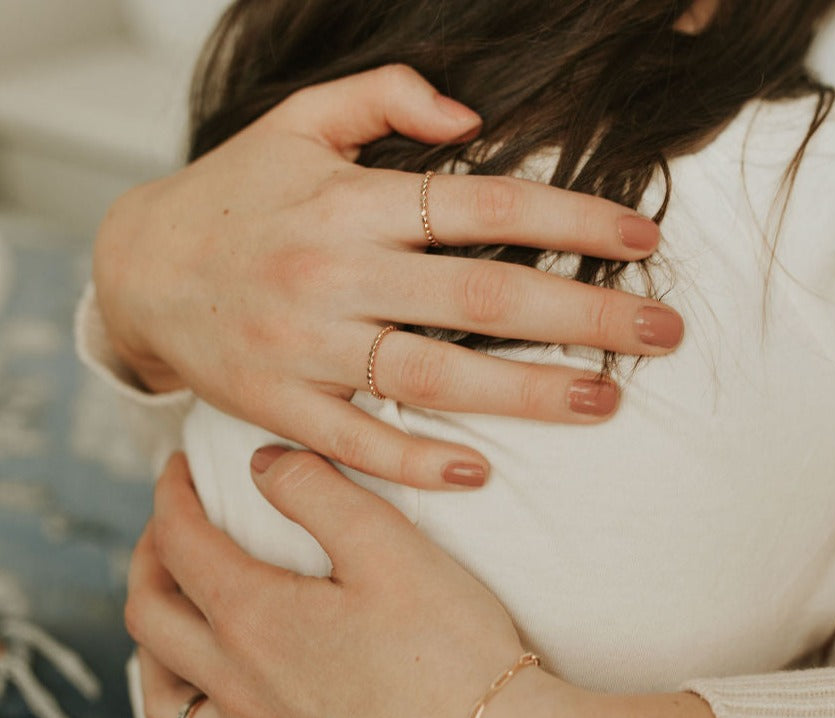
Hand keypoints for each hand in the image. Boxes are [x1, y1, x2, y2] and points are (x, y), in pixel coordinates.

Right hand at [95, 65, 681, 489]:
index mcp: (348, 203)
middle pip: (480, 296)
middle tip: (664, 333)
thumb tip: (473, 117)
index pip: (483, 207)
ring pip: (433, 375)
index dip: (572, 221)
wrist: (138, 273)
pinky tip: (481, 471)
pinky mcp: (282, 406)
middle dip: (583, 314)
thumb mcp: (296, 121)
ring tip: (604, 401)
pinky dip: (416, 461)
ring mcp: (307, 347)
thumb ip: (382, 97)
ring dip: (526, 393)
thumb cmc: (233, 198)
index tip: (644, 239)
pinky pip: (357, 442)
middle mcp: (334, 274)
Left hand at [129, 448, 718, 717]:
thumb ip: (315, 491)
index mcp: (256, 619)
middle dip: (149, 563)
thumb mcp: (389, 546)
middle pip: (152, 619)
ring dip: (154, 655)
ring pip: (165, 706)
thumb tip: (260, 464)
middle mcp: (239, 688)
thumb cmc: (454, 650)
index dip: (171, 499)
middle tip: (170, 535)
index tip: (177, 472)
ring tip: (174, 631)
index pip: (181, 544)